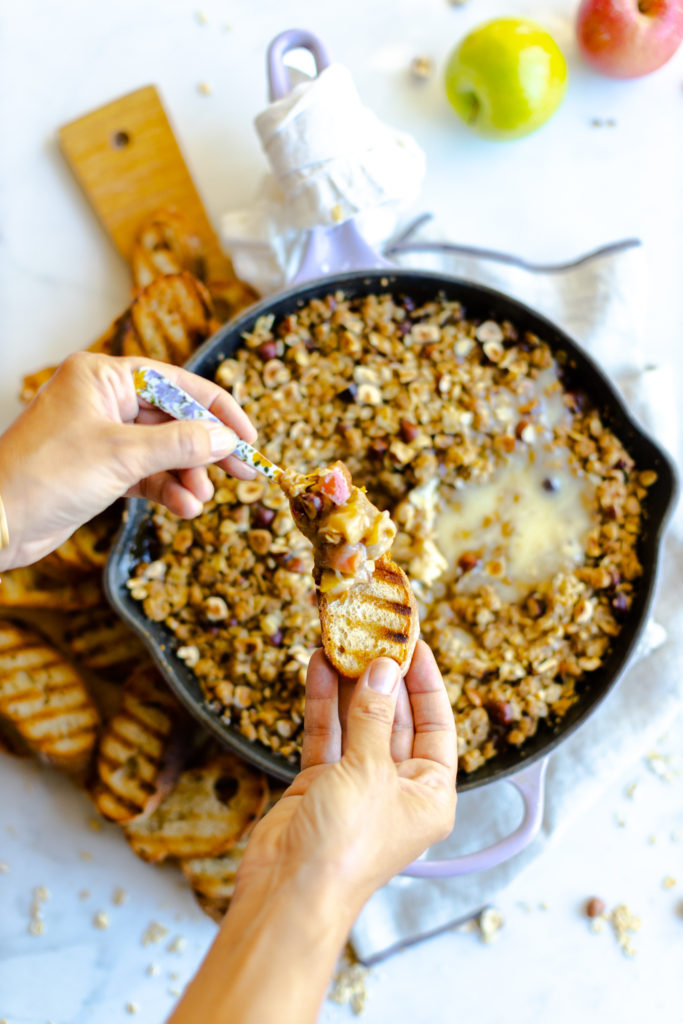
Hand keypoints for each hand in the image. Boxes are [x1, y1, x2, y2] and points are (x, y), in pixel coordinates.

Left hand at [0, 351, 256, 569]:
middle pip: (174, 418)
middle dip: (206, 449)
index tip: (248, 438)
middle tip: (243, 473)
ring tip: (199, 501)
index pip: (177, 383)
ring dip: (186, 476)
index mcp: (103, 376)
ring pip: (163, 450)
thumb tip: (227, 439)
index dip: (218, 410)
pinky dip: (167, 490)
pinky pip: (147, 474)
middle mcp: (104, 400)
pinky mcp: (101, 469)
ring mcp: (102, 435)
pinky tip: (184, 509)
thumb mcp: (123, 455)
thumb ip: (181, 444)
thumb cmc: (47, 474)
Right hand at [234, 641, 457, 915]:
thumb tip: (384, 669)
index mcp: (430, 794)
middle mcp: (397, 788)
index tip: (415, 645)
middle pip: (397, 720)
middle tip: (376, 634)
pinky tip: (319, 666)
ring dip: (351, 684)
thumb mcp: (369, 771)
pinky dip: (323, 703)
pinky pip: (327, 735)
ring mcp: (357, 784)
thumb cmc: (346, 844)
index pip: (437, 726)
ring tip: (343, 640)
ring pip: (359, 723)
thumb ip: (375, 716)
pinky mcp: (321, 784)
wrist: (289, 891)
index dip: (427, 683)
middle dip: (385, 678)